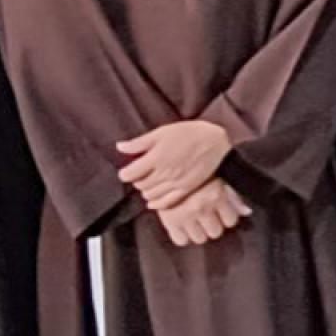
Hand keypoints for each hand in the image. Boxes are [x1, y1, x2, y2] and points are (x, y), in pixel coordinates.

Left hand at [117, 120, 234, 210]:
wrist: (216, 143)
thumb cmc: (190, 134)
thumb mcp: (162, 132)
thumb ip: (140, 142)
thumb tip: (120, 147)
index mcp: (156, 158)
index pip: (129, 174)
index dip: (125, 173)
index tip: (127, 170)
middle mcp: (163, 173)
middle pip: (140, 185)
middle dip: (136, 180)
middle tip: (139, 174)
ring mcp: (175, 183)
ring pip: (150, 195)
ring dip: (146, 191)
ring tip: (149, 183)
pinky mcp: (185, 190)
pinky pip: (165, 203)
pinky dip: (156, 203)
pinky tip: (154, 199)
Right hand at [154, 179, 253, 247]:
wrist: (166, 165)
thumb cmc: (195, 170)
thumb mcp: (217, 177)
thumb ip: (233, 196)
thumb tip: (246, 213)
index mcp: (216, 195)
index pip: (231, 221)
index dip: (226, 216)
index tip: (220, 211)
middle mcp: (201, 207)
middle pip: (216, 232)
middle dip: (212, 224)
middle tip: (205, 215)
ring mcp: (185, 216)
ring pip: (200, 238)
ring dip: (198, 231)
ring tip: (194, 219)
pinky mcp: (169, 221)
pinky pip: (181, 241)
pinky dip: (183, 235)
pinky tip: (183, 224)